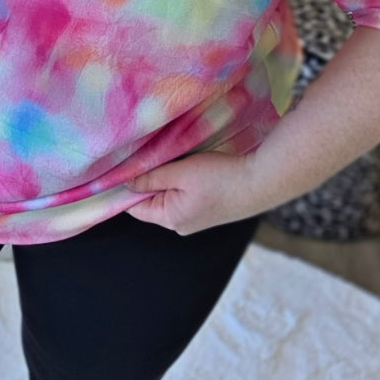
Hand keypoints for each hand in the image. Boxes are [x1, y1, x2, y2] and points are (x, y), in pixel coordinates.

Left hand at [125, 150, 263, 234]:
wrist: (259, 182)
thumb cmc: (220, 178)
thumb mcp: (180, 172)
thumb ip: (151, 177)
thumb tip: (127, 183)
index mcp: (171, 219)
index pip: (135, 207)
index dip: (125, 187)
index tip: (119, 166)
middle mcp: (180, 224)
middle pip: (150, 201)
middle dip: (147, 180)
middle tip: (147, 155)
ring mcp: (194, 219)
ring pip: (167, 196)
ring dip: (165, 178)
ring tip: (170, 159)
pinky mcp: (205, 210)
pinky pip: (182, 196)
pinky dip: (179, 181)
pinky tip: (187, 167)